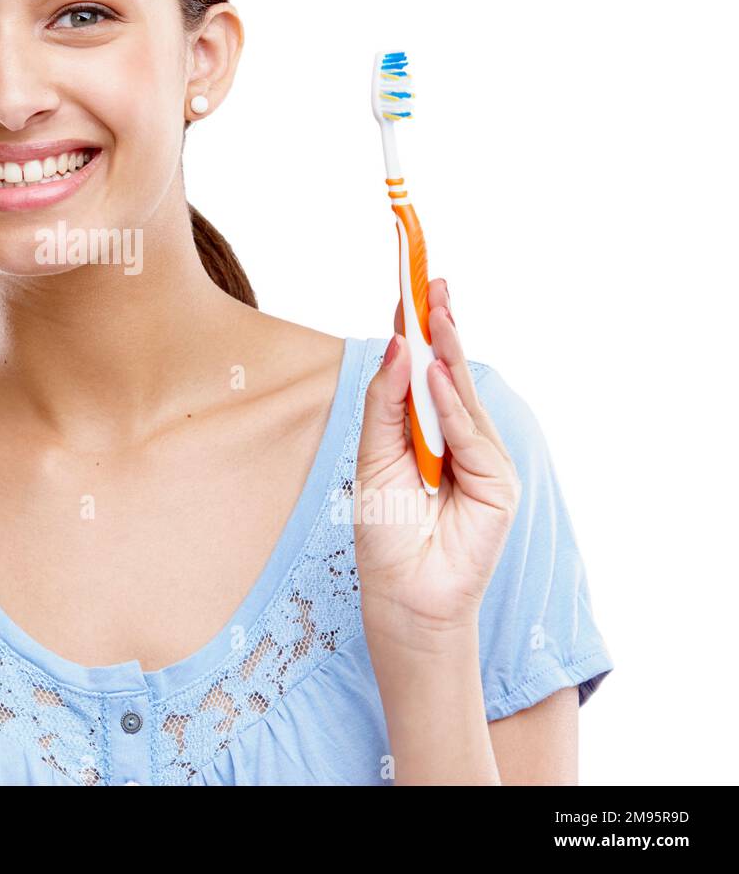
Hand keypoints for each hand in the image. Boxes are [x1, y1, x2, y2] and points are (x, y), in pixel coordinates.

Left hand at [353, 278, 521, 642]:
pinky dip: (453, 408)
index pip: (422, 369)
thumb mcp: (374, 455)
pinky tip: (437, 379)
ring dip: (447, 352)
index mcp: (424, 428)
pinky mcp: (498, 483)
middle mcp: (456, 436)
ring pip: (462, 396)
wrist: (402, 592)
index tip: (410, 285)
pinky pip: (471, 436)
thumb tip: (398, 346)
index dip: (418, 329)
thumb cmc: (386, 529)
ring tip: (433, 312)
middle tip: (431, 281)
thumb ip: (386, 402)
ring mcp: (482, 458)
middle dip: (439, 326)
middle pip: (448, 373)